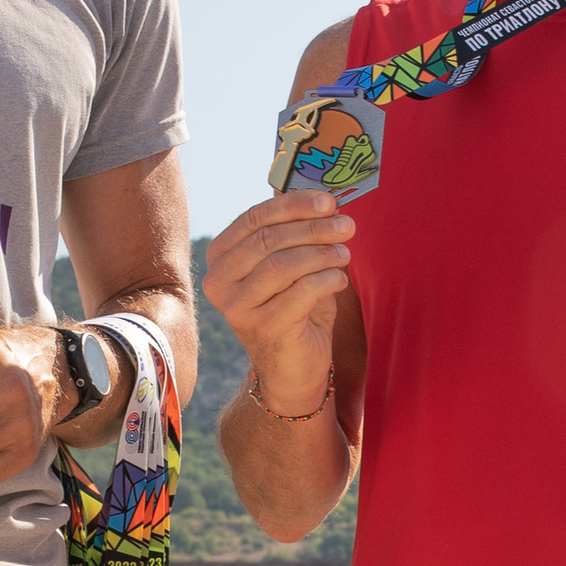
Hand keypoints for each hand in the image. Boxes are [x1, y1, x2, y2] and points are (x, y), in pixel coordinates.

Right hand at [203, 189, 354, 409]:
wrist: (293, 369)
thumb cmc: (294, 310)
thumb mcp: (290, 265)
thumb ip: (296, 232)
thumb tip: (324, 197)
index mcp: (220, 259)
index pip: (254, 218)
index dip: (294, 205)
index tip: (328, 201)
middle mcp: (219, 283)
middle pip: (268, 239)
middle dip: (313, 228)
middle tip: (347, 225)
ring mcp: (237, 308)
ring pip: (283, 263)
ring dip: (322, 252)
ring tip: (345, 253)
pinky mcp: (264, 327)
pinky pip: (302, 290)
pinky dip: (327, 279)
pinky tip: (340, 279)